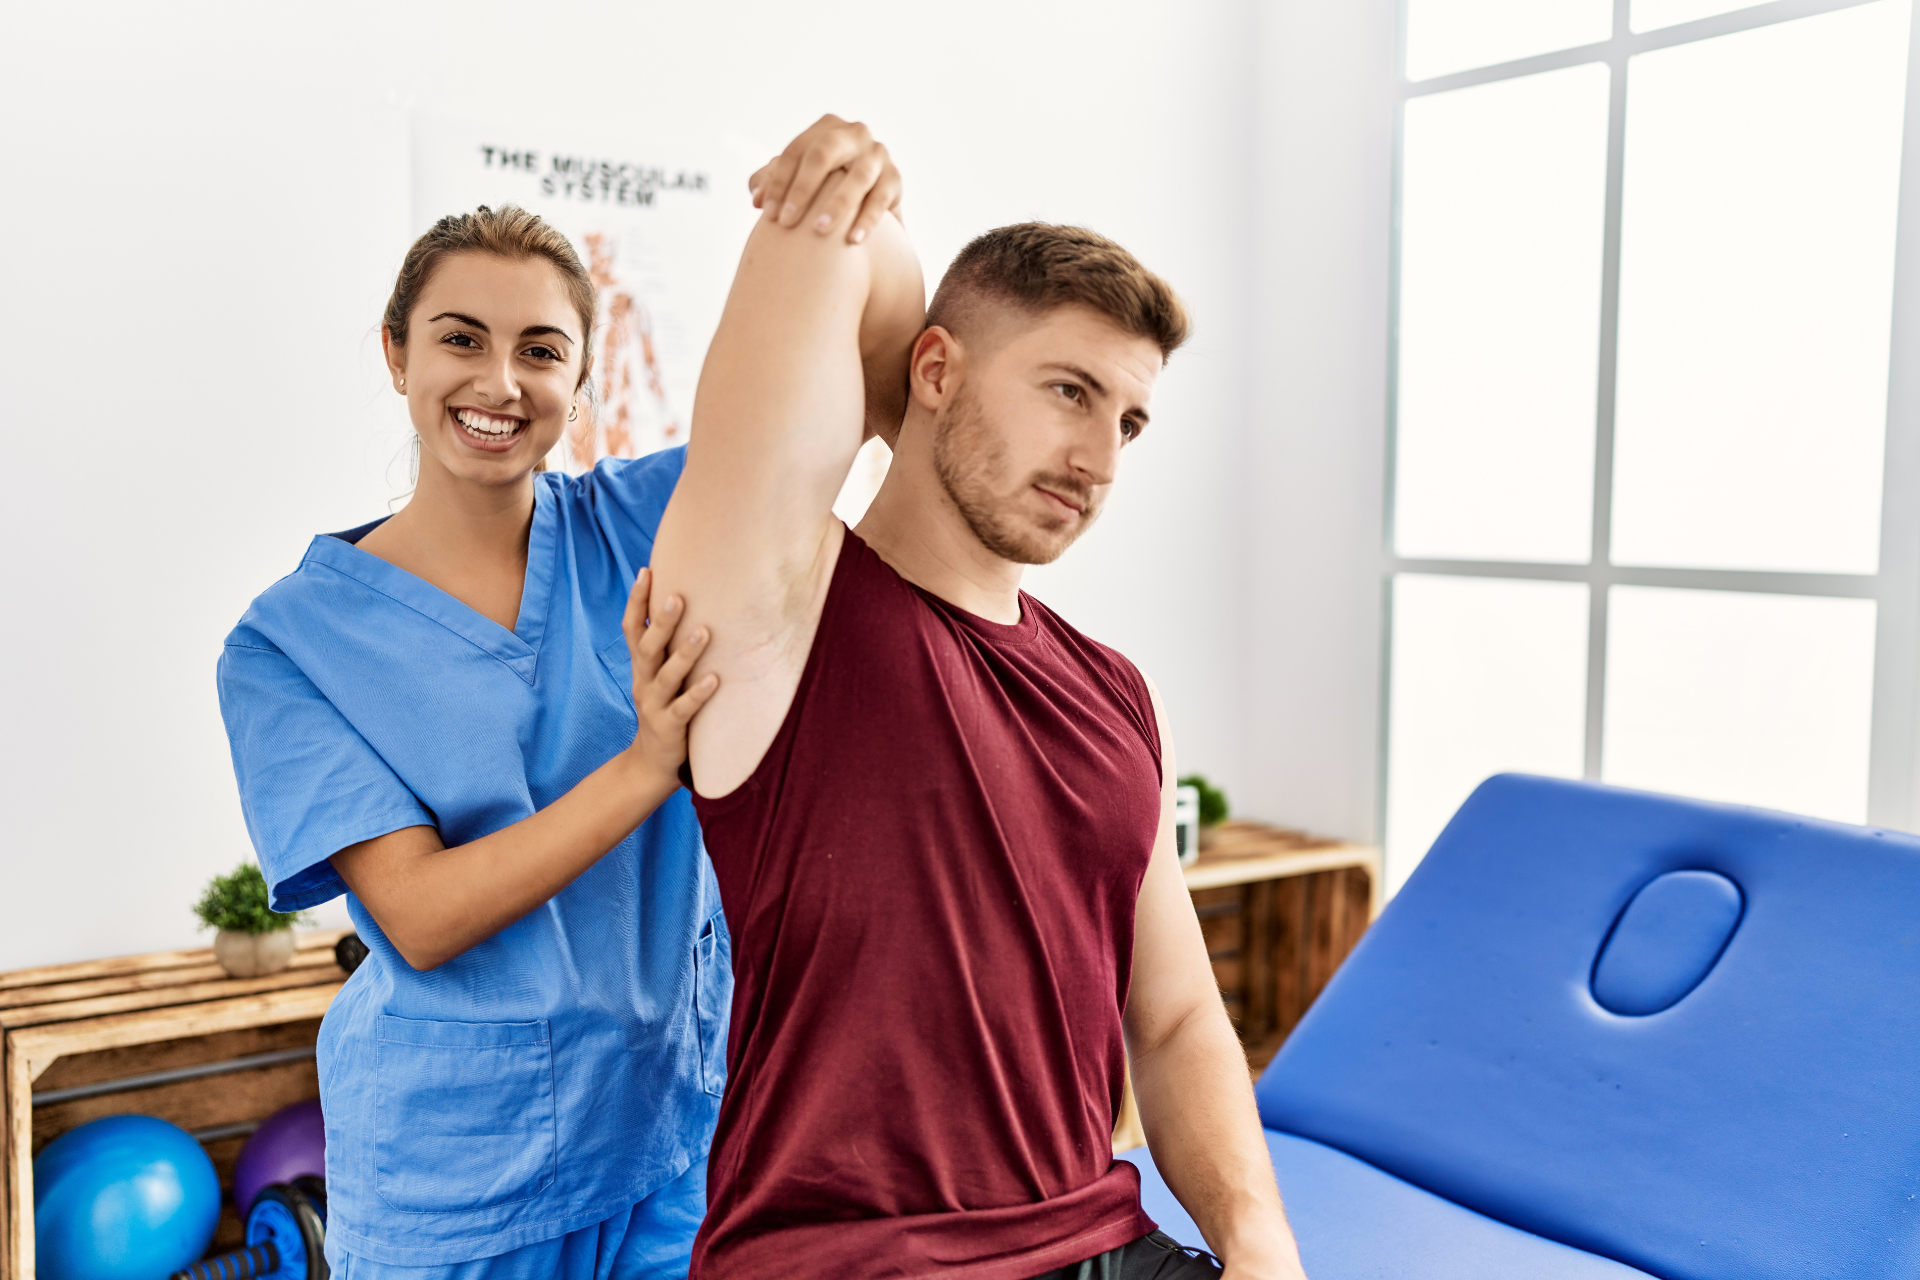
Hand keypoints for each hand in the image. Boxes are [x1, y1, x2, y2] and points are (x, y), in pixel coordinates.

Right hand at [621, 567, 718, 779]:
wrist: (652, 761)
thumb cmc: (664, 706)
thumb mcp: (658, 674)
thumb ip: (666, 646)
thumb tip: (684, 602)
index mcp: (641, 665)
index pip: (632, 628)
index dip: (636, 601)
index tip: (646, 571)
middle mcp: (643, 681)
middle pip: (648, 647)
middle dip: (661, 621)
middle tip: (677, 596)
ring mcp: (654, 704)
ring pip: (667, 676)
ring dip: (686, 653)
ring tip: (705, 632)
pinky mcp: (670, 727)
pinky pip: (685, 708)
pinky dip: (699, 694)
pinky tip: (716, 679)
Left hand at [749, 113, 901, 243]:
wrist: (868, 204)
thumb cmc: (824, 190)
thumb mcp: (799, 182)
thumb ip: (773, 183)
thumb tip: (757, 197)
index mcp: (825, 129)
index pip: (795, 151)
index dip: (778, 182)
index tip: (767, 215)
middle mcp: (853, 134)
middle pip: (824, 153)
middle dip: (803, 188)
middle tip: (787, 223)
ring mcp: (877, 154)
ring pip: (857, 176)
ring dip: (837, 204)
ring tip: (819, 231)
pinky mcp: (895, 178)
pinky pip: (881, 198)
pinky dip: (867, 219)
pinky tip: (853, 241)